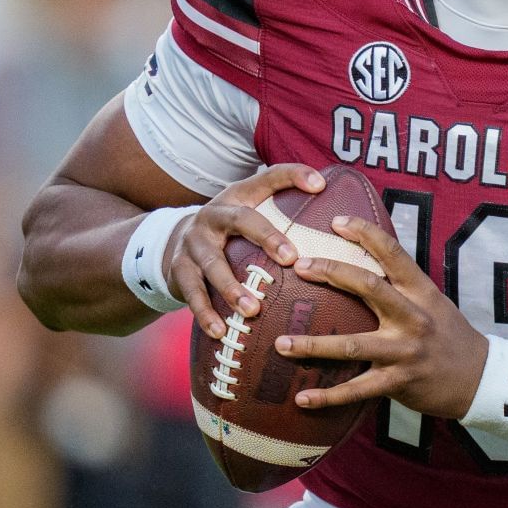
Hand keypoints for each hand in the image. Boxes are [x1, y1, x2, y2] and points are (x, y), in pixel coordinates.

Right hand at [165, 164, 325, 340]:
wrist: (174, 241)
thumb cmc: (230, 230)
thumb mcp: (251, 210)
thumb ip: (285, 207)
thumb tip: (333, 204)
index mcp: (238, 197)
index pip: (268, 177)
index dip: (293, 176)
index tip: (320, 186)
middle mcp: (215, 214)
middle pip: (241, 219)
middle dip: (266, 237)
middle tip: (291, 259)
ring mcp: (194, 242)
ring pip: (213, 263)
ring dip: (232, 288)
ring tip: (252, 309)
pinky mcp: (179, 269)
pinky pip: (192, 293)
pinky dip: (205, 313)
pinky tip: (219, 331)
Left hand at [276, 215, 489, 419]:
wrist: (480, 378)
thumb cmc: (449, 335)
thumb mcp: (433, 302)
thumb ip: (402, 286)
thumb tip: (362, 265)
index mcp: (421, 292)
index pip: (392, 253)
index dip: (365, 233)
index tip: (336, 221)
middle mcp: (412, 317)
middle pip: (369, 287)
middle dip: (331, 273)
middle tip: (299, 266)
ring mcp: (405, 351)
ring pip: (352, 345)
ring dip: (313, 345)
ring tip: (281, 343)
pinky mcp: (398, 382)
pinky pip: (356, 390)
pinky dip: (327, 396)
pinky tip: (301, 398)